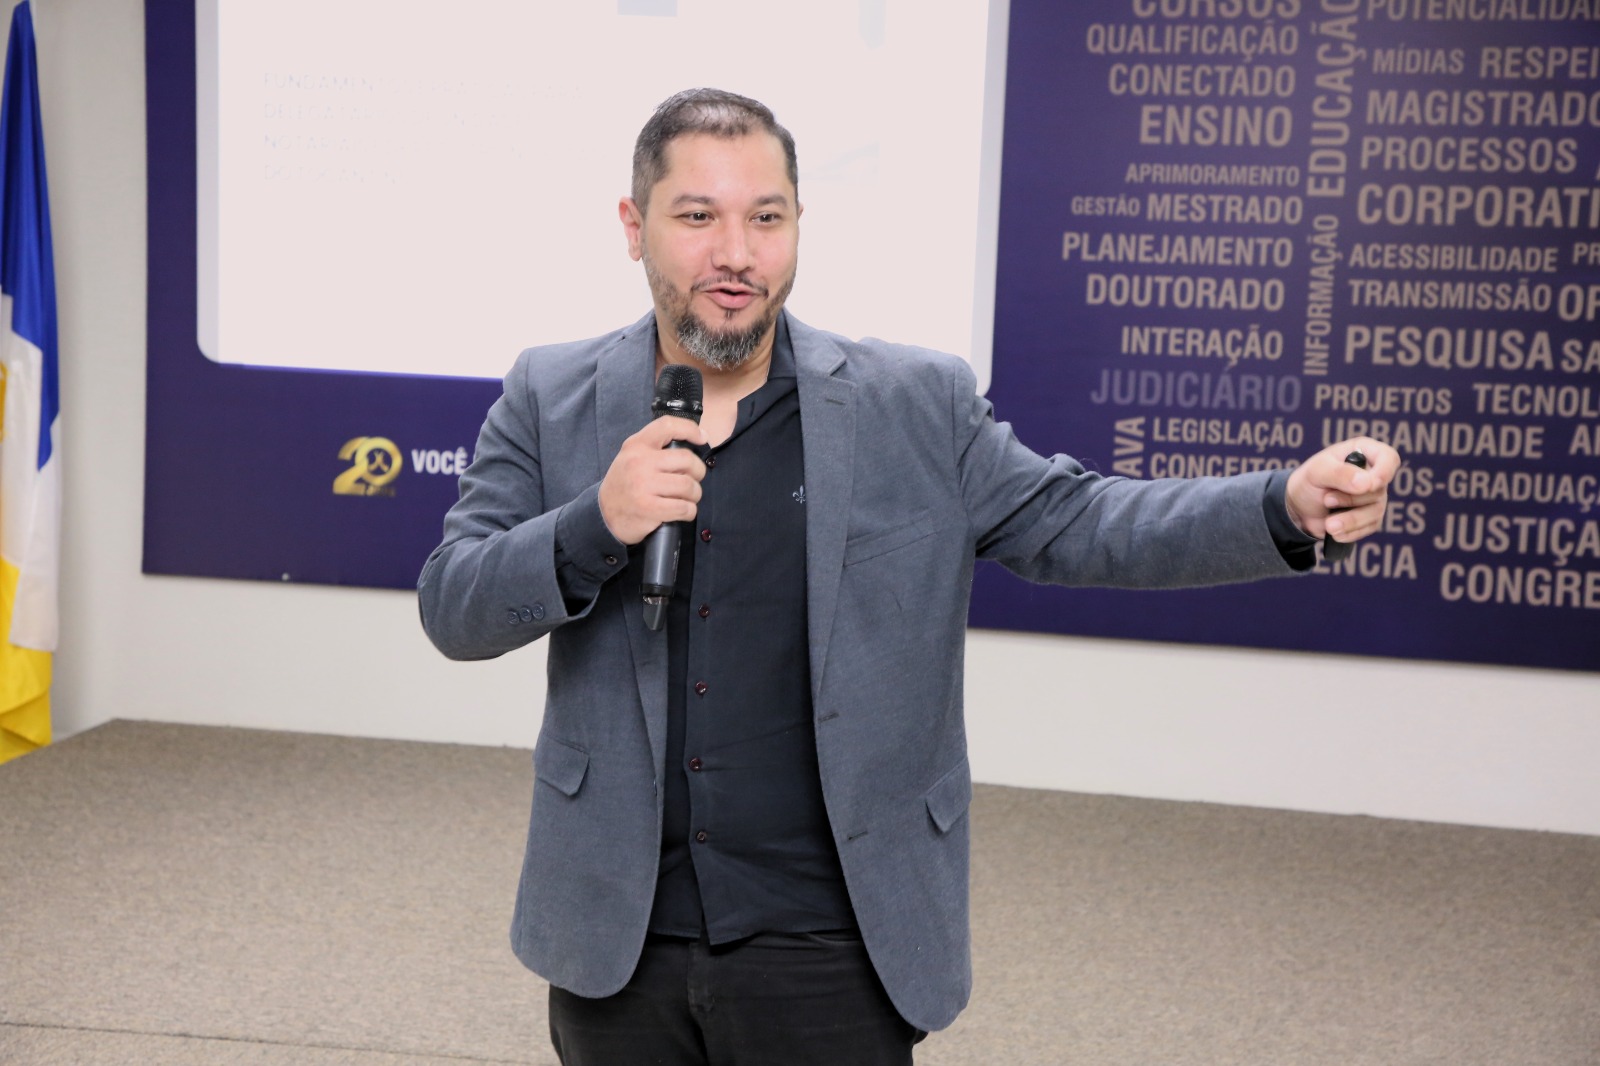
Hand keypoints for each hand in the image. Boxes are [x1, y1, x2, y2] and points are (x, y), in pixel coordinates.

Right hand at [598, 416, 707, 544]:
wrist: (604, 514)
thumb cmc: (626, 484)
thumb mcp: (632, 456)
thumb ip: (656, 447)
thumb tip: (698, 438)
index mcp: (637, 445)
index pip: (667, 426)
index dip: (690, 429)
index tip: (702, 437)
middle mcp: (640, 462)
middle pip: (687, 459)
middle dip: (698, 472)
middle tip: (693, 479)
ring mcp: (643, 485)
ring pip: (688, 485)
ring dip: (695, 494)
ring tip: (688, 497)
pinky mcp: (649, 508)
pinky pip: (684, 508)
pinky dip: (689, 511)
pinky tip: (683, 511)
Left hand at [1285, 437, 1400, 543]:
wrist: (1299, 507)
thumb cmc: (1309, 481)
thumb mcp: (1317, 471)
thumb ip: (1340, 473)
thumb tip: (1368, 484)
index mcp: (1364, 452)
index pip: (1389, 458)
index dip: (1384, 471)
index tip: (1371, 485)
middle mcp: (1374, 474)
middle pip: (1378, 490)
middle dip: (1351, 499)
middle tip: (1327, 499)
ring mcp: (1374, 497)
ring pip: (1375, 511)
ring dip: (1350, 519)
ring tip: (1328, 524)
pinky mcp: (1370, 517)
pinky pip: (1369, 527)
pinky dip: (1350, 531)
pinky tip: (1334, 531)